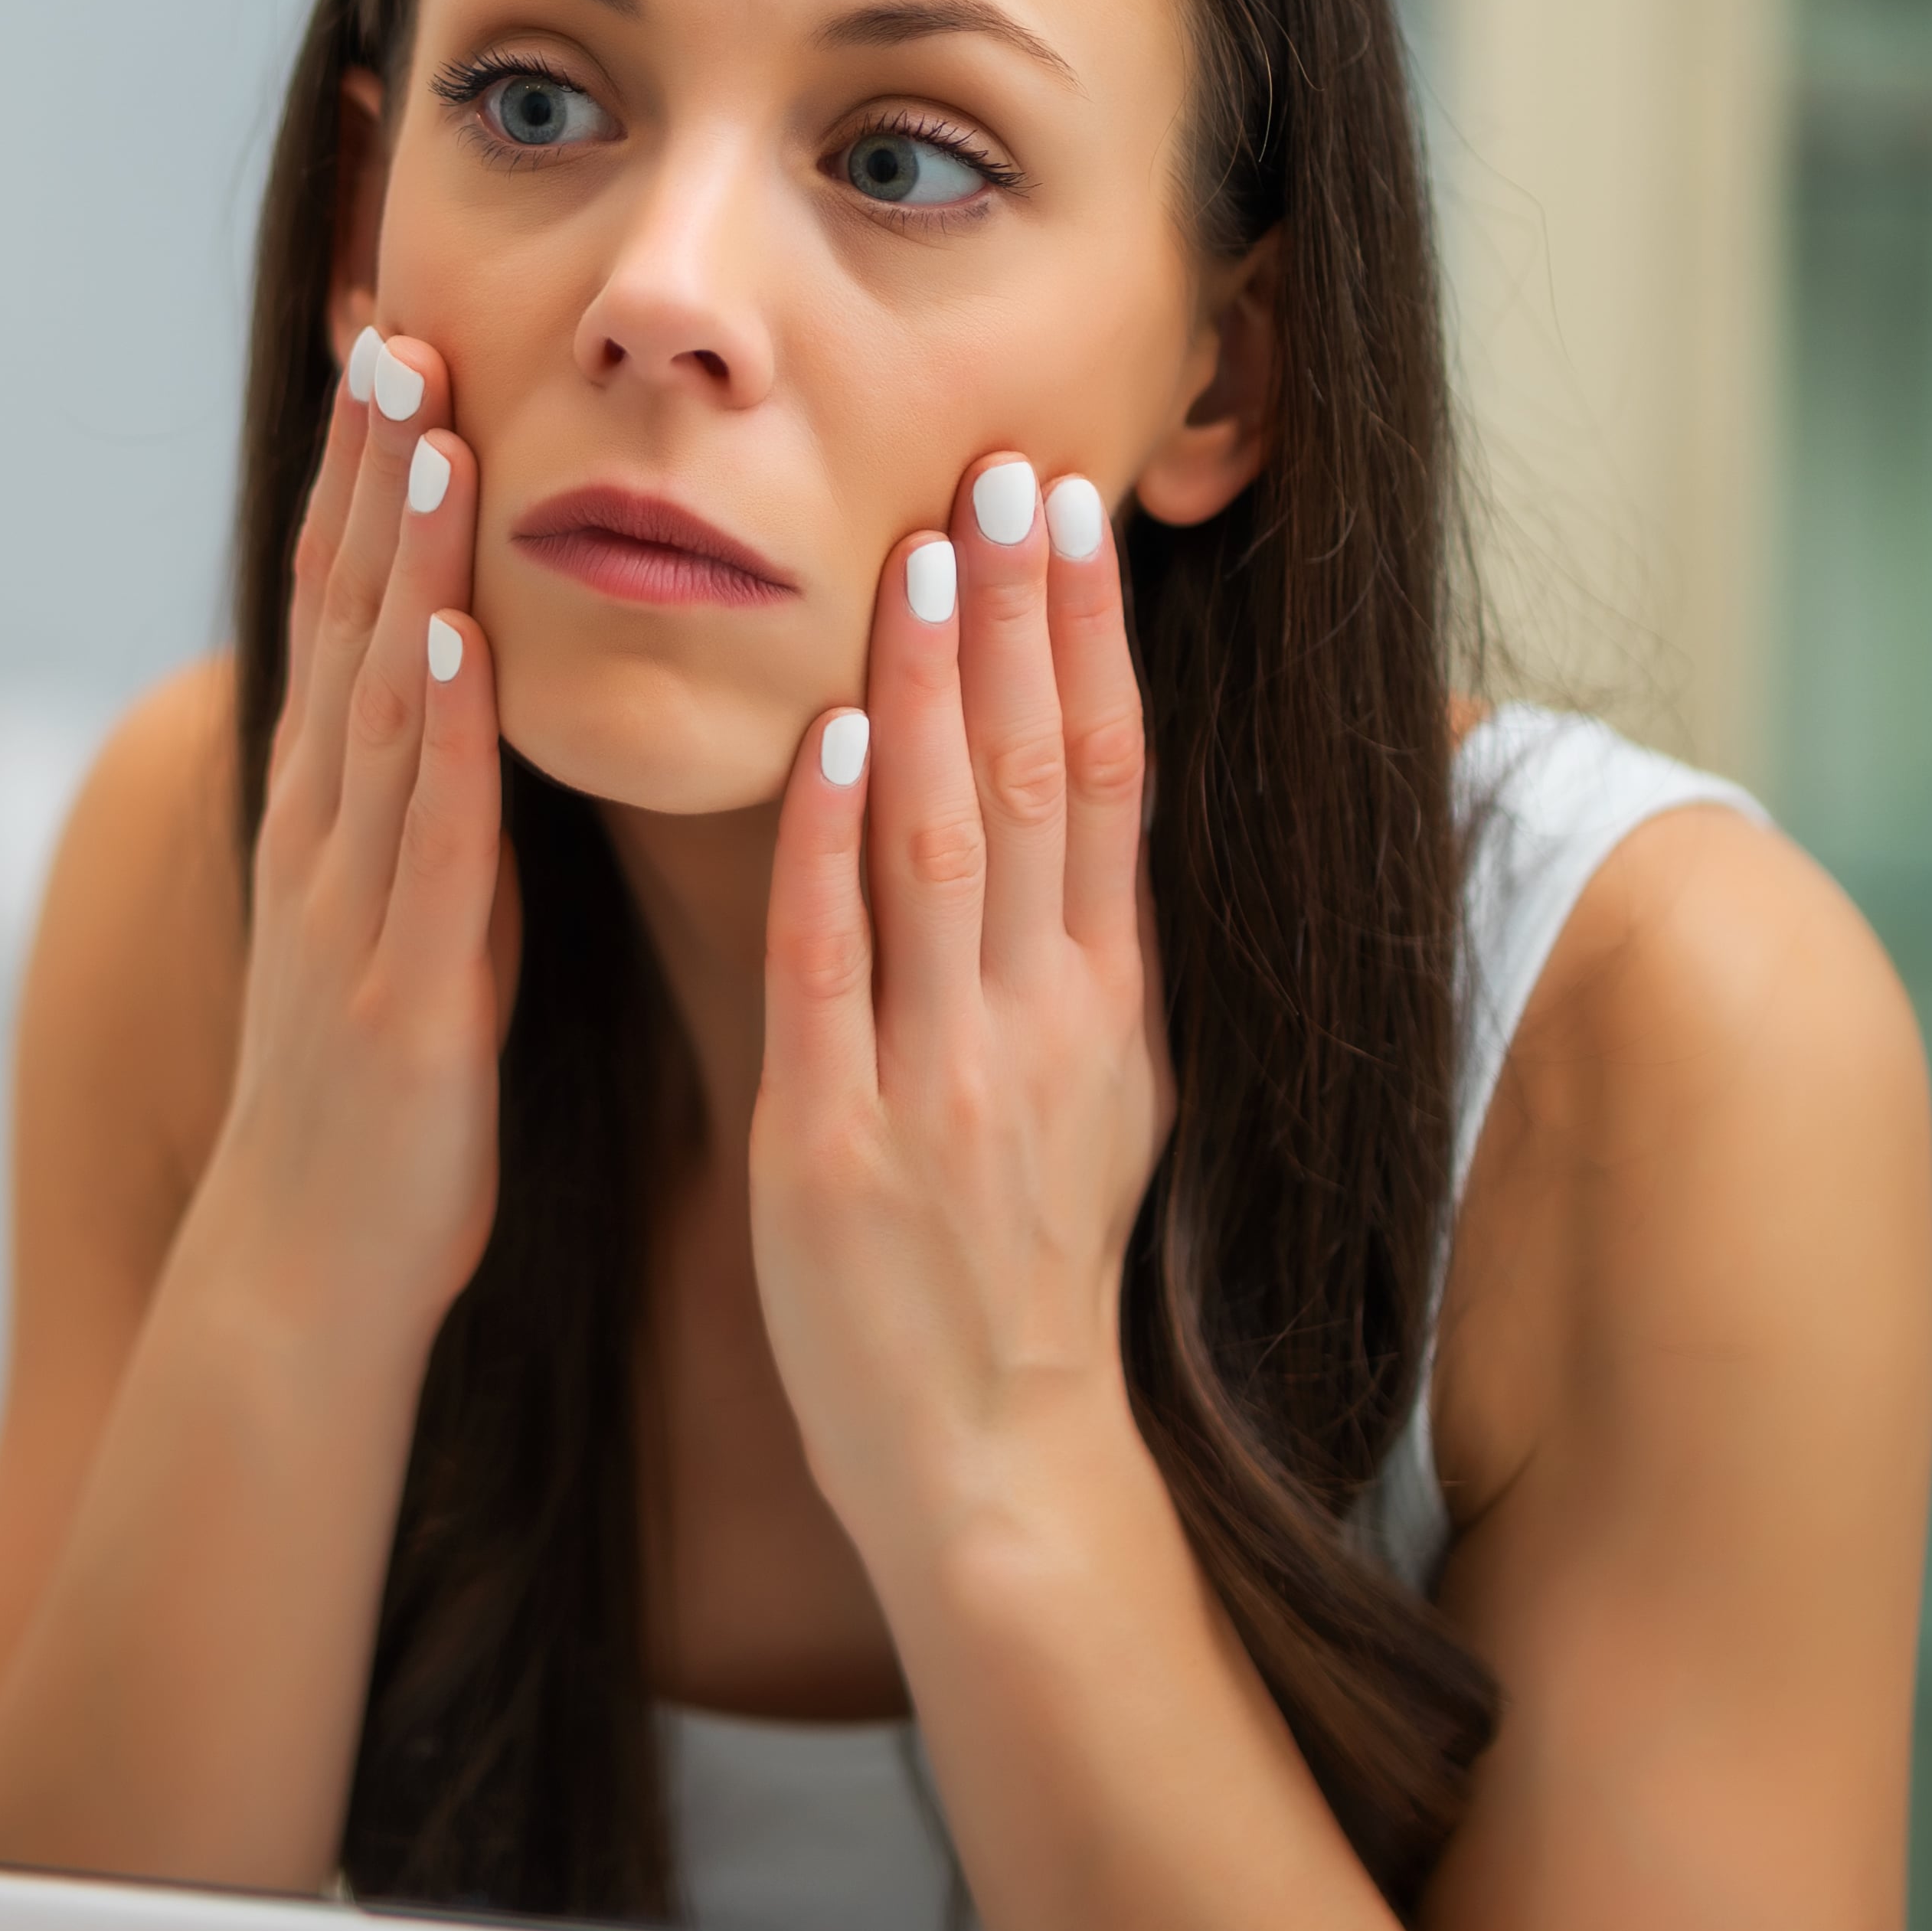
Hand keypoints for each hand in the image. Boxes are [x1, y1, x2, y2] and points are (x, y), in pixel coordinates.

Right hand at [186, 329, 511, 1344]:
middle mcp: (325, 829)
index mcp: (338, 810)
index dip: (370, 475)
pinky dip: (428, 729)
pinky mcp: (396, 982)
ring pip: (374, 694)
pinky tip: (448, 635)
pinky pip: (418, 837)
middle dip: (370, 468)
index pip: (349, 606)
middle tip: (396, 322)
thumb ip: (433, 805)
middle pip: (344, 614)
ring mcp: (349, 901)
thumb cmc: (382, 1097)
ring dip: (398, 556)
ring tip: (428, 426)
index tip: (399, 344)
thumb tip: (472, 691)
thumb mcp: (410, 915)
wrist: (311, 1269)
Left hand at [750, 453, 1172, 1567]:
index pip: (1106, 780)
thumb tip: (1104, 810)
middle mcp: (1039, 1022)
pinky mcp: (835, 1140)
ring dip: (926, 691)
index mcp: (1106, 1005)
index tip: (1066, 512)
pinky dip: (826, 843)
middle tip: (1001, 472)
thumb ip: (1094, 953)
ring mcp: (940, 1079)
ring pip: (937, 845)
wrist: (994, 1458)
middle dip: (1017, 621)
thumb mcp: (1111, 1097)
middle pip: (1033, 781)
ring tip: (918, 555)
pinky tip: (820, 734)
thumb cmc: (1030, 1269)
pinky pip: (829, 962)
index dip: (1088, 639)